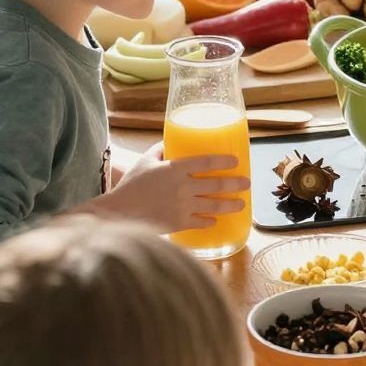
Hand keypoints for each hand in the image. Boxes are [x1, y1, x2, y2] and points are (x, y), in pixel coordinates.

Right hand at [102, 142, 249, 231]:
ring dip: (231, 205)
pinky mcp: (179, 223)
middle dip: (236, 184)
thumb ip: (159, 150)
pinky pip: (201, 222)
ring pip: (214, 205)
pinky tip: (215, 220)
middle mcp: (183, 187)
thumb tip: (169, 143)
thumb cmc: (130, 185)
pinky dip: (210, 221)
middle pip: (217, 185)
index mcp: (176, 168)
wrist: (118, 213)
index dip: (224, 161)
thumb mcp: (145, 161)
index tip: (236, 162)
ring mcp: (183, 206)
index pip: (207, 162)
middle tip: (247, 183)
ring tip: (241, 203)